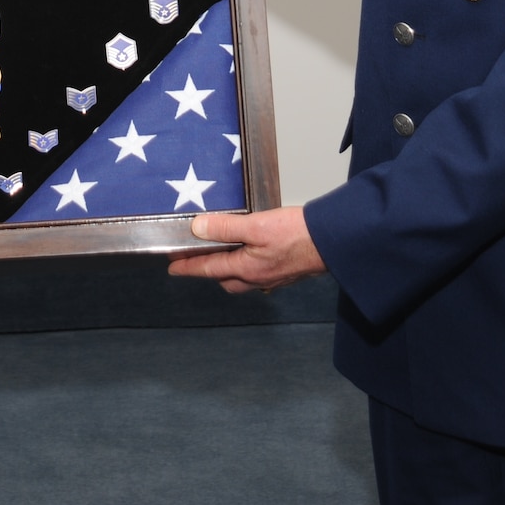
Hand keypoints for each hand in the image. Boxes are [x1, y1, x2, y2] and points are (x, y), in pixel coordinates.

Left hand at [167, 206, 324, 293]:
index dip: (187, 266)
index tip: (172, 267)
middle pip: (224, 279)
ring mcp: (272, 277)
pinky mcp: (285, 271)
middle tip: (194, 259)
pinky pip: (257, 274)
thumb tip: (198, 229)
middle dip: (207, 271)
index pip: (208, 269)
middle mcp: (258, 278)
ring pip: (242, 278)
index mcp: (247, 269)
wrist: (333, 242)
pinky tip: (252, 253)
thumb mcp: (256, 226)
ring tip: (221, 253)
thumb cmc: (299, 235)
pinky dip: (247, 265)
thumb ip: (226, 228)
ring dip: (228, 270)